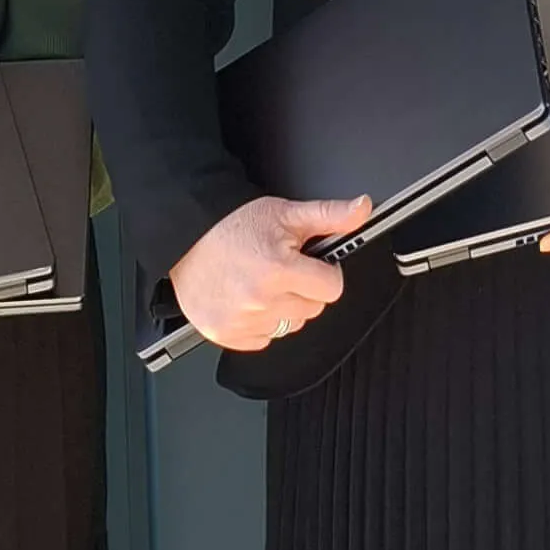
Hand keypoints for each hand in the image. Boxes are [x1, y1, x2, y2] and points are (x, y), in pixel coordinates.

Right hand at [171, 193, 371, 352]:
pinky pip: (264, 339)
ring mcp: (241, 321)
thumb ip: (330, 215)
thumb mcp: (287, 213)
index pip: (332, 289)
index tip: (312, 264)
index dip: (325, 273)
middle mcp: (259, 299)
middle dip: (304, 289)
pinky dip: (260, 324)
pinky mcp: (224, 334)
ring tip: (261, 282)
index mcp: (278, 269)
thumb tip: (362, 209)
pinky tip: (247, 299)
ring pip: (290, 326)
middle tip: (281, 269)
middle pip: (313, 309)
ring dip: (283, 308)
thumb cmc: (233, 224)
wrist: (186, 236)